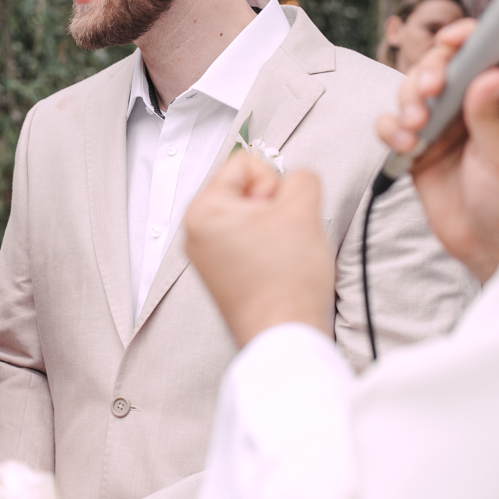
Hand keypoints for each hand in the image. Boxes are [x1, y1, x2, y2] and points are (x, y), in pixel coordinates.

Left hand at [184, 152, 332, 347]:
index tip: (277, 213)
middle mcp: (195, 231)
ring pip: (249, 215)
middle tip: (281, 235)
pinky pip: (247, 240)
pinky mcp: (220, 274)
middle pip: (244, 189)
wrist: (284, 335)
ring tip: (280, 253)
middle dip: (271, 206)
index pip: (244, 163)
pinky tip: (276, 267)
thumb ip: (301, 177)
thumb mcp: (303, 209)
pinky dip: (266, 247)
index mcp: (202, 210)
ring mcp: (205, 255)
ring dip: (272, 227)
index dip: (272, 182)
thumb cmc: (285, 282)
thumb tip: (294, 181)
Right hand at [377, 19, 498, 282]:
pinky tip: (405, 146)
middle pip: (440, 64)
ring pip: (410, 90)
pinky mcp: (417, 146)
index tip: (450, 39)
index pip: (485, 52)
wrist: (489, 247)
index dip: (466, 38)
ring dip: (406, 101)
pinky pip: (392, 125)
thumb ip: (490, 116)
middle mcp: (469, 105)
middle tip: (427, 92)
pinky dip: (391, 129)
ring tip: (414, 129)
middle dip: (427, 71)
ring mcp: (441, 124)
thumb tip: (491, 73)